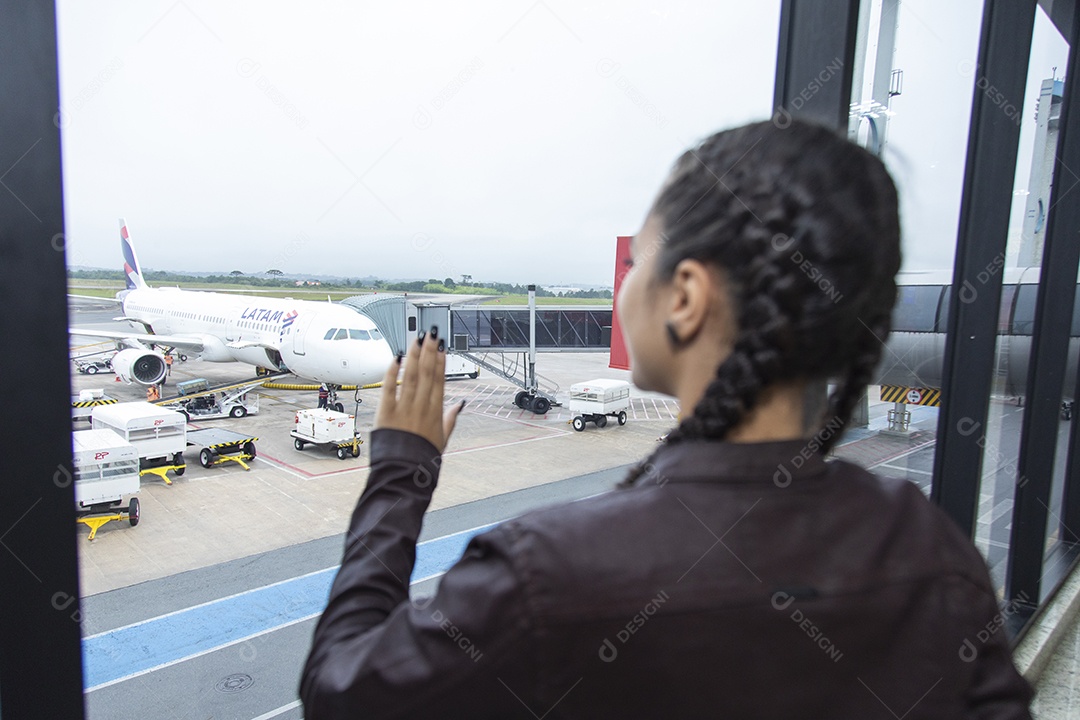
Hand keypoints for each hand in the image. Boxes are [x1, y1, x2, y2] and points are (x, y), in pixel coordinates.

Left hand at [374, 325, 464, 451]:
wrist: (404, 473)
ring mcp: (404, 408)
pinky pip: (389, 388)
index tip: (441, 347)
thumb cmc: (423, 459)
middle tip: (430, 334)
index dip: (441, 362)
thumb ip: (451, 419)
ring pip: (412, 376)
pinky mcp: (386, 412)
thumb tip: (461, 404)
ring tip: (417, 339)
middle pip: (427, 373)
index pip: (440, 380)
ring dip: (415, 356)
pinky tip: (397, 358)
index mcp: (436, 412)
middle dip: (429, 351)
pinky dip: (393, 372)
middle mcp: (422, 407)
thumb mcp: (443, 440)